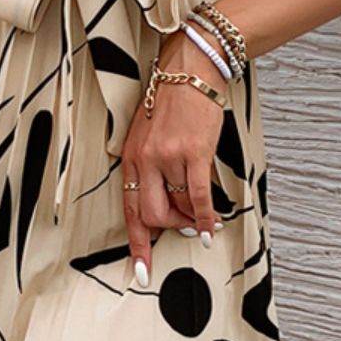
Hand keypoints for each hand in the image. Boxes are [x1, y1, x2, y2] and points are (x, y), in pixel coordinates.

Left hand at [121, 28, 225, 286]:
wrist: (191, 69)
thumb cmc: (172, 102)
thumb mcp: (147, 134)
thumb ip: (148, 167)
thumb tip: (162, 205)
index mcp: (130, 158)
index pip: (128, 210)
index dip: (137, 244)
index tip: (142, 271)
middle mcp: (145, 160)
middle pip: (151, 216)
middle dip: (169, 232)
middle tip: (184, 233)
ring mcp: (168, 157)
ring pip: (178, 207)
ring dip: (192, 221)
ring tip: (203, 221)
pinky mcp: (194, 152)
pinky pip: (198, 197)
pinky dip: (205, 218)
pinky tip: (212, 227)